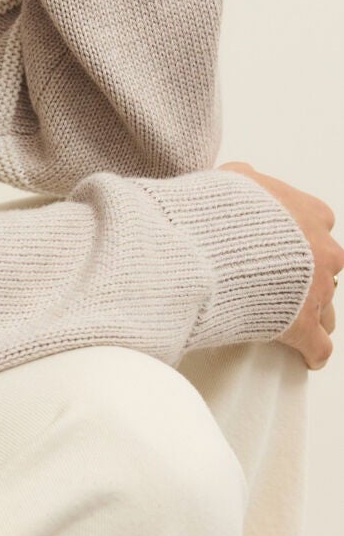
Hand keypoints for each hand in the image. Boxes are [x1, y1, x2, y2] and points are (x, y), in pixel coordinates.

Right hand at [218, 160, 341, 369]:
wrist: (207, 246)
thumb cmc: (217, 213)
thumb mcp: (232, 180)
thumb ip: (247, 183)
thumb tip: (242, 180)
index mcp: (307, 214)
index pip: (318, 223)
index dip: (300, 235)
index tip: (286, 242)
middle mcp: (320, 252)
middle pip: (326, 266)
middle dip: (308, 274)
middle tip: (284, 279)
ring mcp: (315, 290)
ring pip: (328, 306)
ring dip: (313, 311)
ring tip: (297, 316)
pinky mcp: (301, 325)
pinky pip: (318, 345)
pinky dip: (312, 352)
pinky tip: (307, 355)